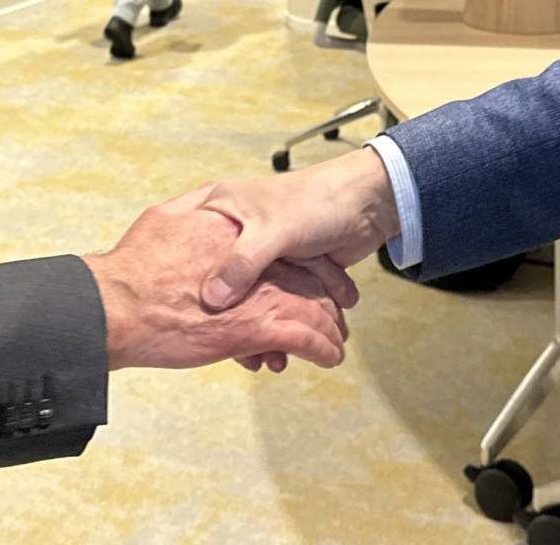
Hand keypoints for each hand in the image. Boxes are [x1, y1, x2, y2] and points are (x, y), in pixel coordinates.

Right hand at [85, 189, 353, 369]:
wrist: (367, 200)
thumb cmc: (317, 201)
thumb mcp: (272, 230)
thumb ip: (242, 263)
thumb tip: (213, 298)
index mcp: (222, 210)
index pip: (195, 254)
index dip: (195, 290)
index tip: (192, 321)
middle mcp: (236, 232)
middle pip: (225, 286)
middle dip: (232, 323)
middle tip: (241, 354)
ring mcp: (262, 253)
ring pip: (251, 300)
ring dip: (262, 332)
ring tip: (272, 360)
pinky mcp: (287, 270)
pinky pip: (275, 306)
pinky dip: (281, 330)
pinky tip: (284, 351)